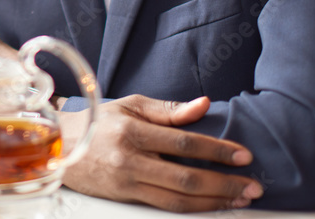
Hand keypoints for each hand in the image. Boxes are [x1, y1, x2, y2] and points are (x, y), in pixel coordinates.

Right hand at [60, 94, 262, 212]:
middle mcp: (129, 159)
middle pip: (186, 177)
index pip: (183, 143)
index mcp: (131, 130)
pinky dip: (193, 208)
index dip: (217, 151)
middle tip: (253, 185)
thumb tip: (204, 106)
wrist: (61, 147)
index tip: (243, 155)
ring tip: (241, 199)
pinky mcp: (125, 198)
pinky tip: (212, 205)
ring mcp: (126, 182)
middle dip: (224, 183)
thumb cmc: (99, 121)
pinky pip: (165, 207)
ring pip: (178, 199)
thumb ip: (168, 110)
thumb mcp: (130, 105)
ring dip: (214, 202)